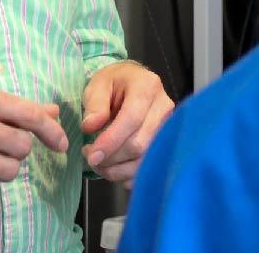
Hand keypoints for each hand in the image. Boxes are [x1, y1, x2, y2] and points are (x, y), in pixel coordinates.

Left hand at [81, 62, 173, 188]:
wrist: (132, 82)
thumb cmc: (114, 83)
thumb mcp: (98, 85)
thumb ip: (95, 104)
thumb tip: (90, 127)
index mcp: (147, 87)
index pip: (132, 119)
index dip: (111, 141)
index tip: (91, 156)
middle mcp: (164, 107)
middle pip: (140, 144)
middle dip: (111, 158)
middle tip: (90, 156)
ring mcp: (168, 128)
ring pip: (145, 160)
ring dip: (117, 170)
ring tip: (99, 163)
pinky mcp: (166, 144)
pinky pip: (149, 169)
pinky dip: (127, 176)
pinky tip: (113, 167)